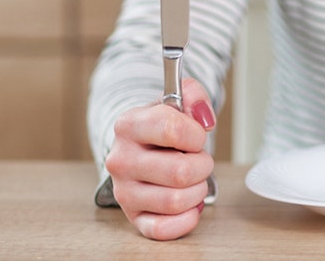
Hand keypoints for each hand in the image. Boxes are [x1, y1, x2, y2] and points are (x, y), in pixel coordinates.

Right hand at [105, 77, 215, 239]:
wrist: (140, 147)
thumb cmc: (162, 127)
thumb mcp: (177, 100)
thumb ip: (194, 94)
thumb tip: (204, 118)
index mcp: (129, 125)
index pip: (173, 129)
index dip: (196, 135)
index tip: (196, 136)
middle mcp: (121, 160)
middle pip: (180, 171)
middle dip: (202, 165)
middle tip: (197, 160)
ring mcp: (124, 191)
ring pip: (176, 200)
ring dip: (197, 190)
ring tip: (191, 179)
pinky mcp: (133, 216)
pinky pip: (162, 230)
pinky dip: (186, 219)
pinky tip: (190, 205)